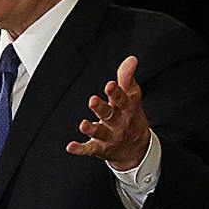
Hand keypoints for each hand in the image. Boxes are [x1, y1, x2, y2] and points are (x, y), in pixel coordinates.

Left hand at [67, 55, 150, 170]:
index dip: (116, 92)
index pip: (122, 99)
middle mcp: (118, 123)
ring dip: (91, 129)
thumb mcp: (132, 96)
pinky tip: (70, 146)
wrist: (138, 149)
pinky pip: (90, 149)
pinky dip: (80, 149)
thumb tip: (131, 59)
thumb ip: (127, 77)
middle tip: (93, 101)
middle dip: (101, 108)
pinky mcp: (100, 148)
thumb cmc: (130, 116)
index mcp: (126, 108)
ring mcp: (109, 137)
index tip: (110, 85)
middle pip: (110, 115)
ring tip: (83, 125)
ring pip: (100, 133)